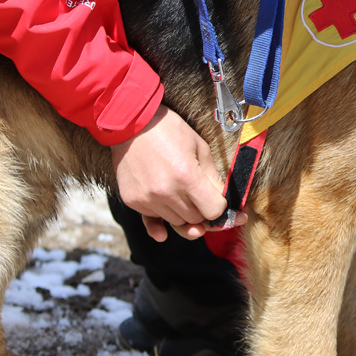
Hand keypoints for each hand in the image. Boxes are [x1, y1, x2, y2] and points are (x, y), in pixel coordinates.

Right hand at [110, 104, 242, 240]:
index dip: (222, 208)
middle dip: (205, 212)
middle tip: (206, 203)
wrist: (130, 123)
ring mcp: (147, 199)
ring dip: (185, 215)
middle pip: (196, 219)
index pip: (214, 210)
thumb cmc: (168, 130)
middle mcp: (166, 192)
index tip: (223, 204)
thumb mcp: (199, 146)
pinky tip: (164, 232)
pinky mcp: (133, 201)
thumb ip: (212, 177)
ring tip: (185, 199)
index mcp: (187, 176)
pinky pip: (152, 222)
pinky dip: (160, 226)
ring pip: (176, 222)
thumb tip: (224, 200)